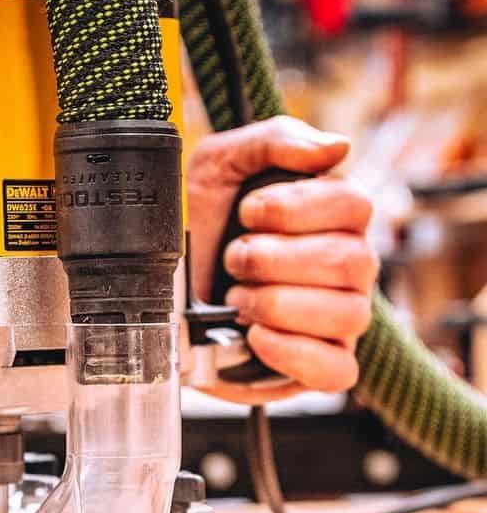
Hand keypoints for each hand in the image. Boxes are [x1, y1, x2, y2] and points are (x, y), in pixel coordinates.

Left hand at [188, 116, 378, 404]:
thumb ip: (273, 143)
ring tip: (236, 299)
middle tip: (233, 260)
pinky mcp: (321, 367)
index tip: (247, 214)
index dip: (294, 209)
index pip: (353, 204)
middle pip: (350, 261)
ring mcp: (340, 320)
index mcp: (332, 216)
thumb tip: (336, 148)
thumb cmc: (198, 230)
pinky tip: (255, 336)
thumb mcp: (217, 168)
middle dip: (273, 260)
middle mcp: (348, 267)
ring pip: (347, 315)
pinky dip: (291, 352)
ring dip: (275, 304)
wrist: (159, 294)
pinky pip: (337, 370)